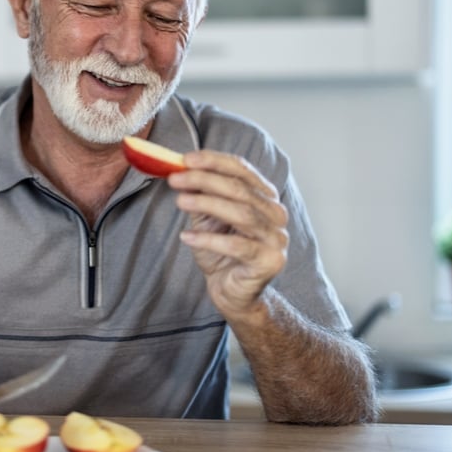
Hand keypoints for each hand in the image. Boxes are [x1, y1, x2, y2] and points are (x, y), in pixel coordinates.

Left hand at [168, 150, 288, 316]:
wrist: (233, 293)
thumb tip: (178, 171)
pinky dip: (210, 239)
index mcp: (264, 197)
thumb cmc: (221, 253)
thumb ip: (199, 196)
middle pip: (240, 190)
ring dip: (207, 204)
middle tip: (176, 179)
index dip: (214, 161)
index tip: (186, 159)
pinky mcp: (269, 261)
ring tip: (180, 201)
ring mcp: (276, 238)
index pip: (242, 170)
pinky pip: (238, 246)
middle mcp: (275, 214)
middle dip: (205, 180)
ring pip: (241, 214)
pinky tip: (188, 236)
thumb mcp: (207, 219)